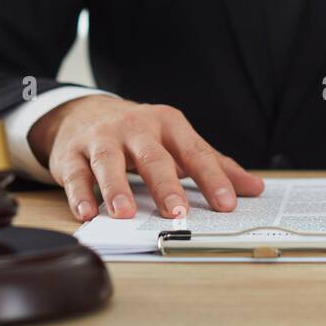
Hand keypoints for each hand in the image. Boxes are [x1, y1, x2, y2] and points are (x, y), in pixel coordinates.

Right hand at [28, 95, 264, 220]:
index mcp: (168, 124)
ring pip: (109, 161)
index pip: (195, 152)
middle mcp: (135, 128)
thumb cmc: (140, 134)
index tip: (227, 204)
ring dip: (116, 188)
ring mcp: (101, 138)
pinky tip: (86, 213)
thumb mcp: (177, 141)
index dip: (212, 179)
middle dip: (165, 185)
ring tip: (124, 213)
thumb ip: (214, 165)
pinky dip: (80, 194)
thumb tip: (254, 188)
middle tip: (177, 212)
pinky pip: (75, 173)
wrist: (85, 112)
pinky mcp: (71, 152)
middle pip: (153, 157)